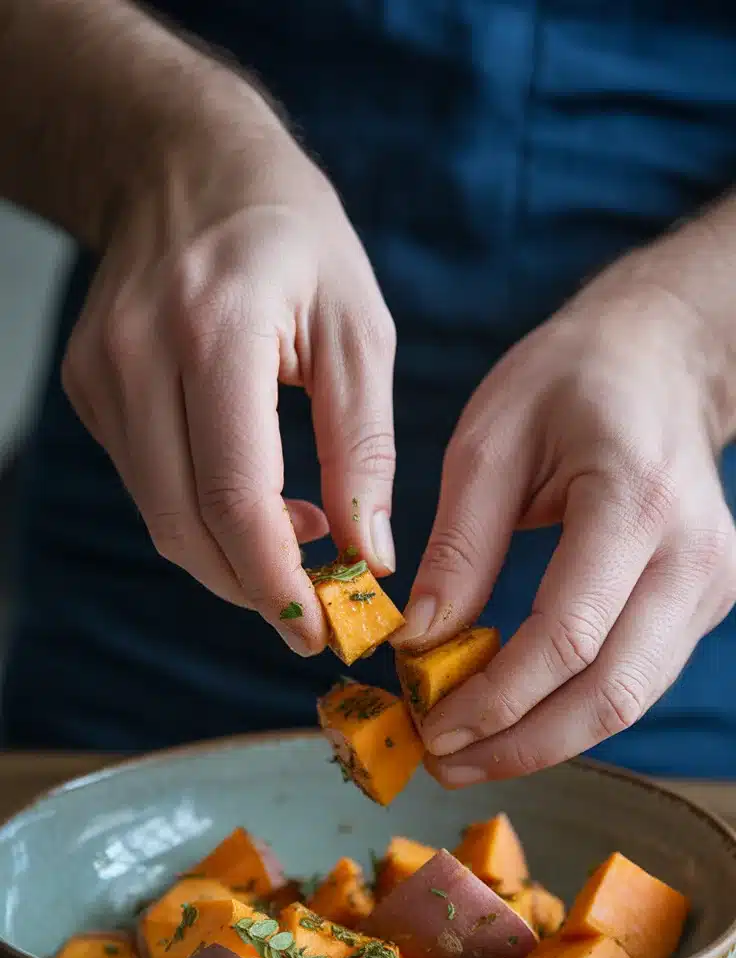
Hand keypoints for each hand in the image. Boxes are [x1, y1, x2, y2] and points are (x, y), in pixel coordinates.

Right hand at [62, 82, 395, 653]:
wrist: (183, 162)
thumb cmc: (293, 237)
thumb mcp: (359, 328)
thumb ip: (365, 448)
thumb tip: (370, 557)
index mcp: (214, 331)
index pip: (234, 496)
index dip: (276, 579)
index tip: (319, 631)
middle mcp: (139, 356)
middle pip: (185, 525)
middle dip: (252, 587)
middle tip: (313, 613)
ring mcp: (101, 374)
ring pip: (160, 516)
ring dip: (229, 556)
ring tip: (297, 542)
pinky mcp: (89, 388)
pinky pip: (148, 483)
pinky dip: (201, 513)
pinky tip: (251, 493)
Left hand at [396, 252, 735, 783]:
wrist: (661, 360)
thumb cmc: (567, 385)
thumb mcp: (488, 442)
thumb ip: (458, 547)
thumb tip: (419, 646)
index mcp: (636, 500)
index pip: (569, 636)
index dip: (497, 699)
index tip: (431, 727)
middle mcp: (693, 554)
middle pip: (610, 692)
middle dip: (520, 744)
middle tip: (443, 762)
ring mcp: (712, 584)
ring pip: (629, 702)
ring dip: (544, 741)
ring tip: (467, 753)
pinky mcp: (706, 603)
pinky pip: (635, 680)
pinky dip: (571, 711)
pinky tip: (512, 717)